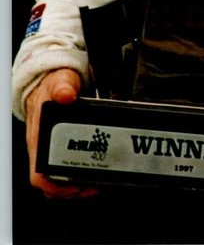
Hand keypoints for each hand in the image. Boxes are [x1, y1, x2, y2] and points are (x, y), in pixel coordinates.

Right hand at [25, 68, 98, 198]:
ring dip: (77, 183)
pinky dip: (80, 172)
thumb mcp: (60, 81)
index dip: (55, 186)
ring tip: (99, 181)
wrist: (50, 79)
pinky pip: (68, 167)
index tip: (75, 186)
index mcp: (38, 138)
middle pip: (51, 182)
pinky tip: (96, 168)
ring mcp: (52, 148)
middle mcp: (43, 147)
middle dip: (73, 189)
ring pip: (59, 178)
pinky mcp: (63, 146)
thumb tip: (66, 95)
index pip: (39, 173)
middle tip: (96, 184)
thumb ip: (63, 86)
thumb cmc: (51, 83)